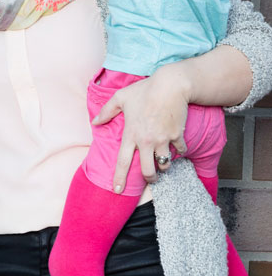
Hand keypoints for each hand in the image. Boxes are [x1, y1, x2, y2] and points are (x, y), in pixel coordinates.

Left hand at [91, 66, 188, 192]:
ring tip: (163, 162)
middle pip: (147, 171)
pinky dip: (179, 152)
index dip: (119, 178)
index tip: (117, 190)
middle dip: (149, 178)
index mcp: (131, 134)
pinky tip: (177, 147)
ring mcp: (163, 140)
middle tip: (151, 177)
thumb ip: (106, 111)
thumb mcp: (120, 97)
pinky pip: (180, 151)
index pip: (123, 161)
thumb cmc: (144, 90)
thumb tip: (95, 122)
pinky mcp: (178, 136)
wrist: (170, 85)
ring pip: (165, 164)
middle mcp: (146, 141)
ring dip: (164, 166)